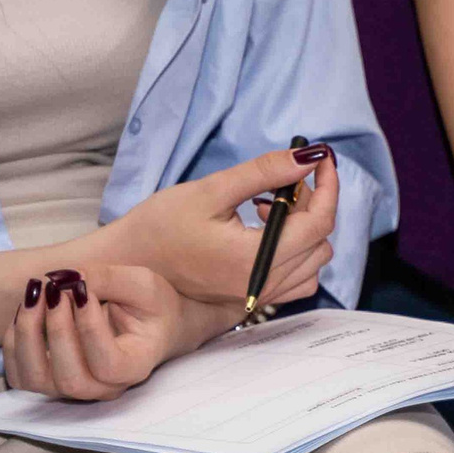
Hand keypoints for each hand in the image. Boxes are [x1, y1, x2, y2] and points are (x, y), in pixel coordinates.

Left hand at [1, 263, 222, 400]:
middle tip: (54, 288)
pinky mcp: (48, 382)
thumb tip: (67, 277)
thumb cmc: (151, 306)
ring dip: (28, 335)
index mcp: (135, 366)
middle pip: (70, 380)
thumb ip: (109, 278)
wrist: (146, 325)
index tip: (82, 289)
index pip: (108, 365)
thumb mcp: (142, 283)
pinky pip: (19, 375)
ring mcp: (73, 390)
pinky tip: (26, 309)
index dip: (89, 328)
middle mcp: (103, 388)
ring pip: (37, 381)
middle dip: (55, 330)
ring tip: (35, 294)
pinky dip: (14, 342)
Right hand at [100, 146, 338, 305]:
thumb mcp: (212, 190)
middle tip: (285, 177)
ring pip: (313, 261)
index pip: (318, 223)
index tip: (321, 156)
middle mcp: (261, 284)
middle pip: (320, 241)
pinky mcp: (249, 296)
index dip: (328, 185)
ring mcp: (256, 295)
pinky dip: (295, 251)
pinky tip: (263, 228)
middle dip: (314, 202)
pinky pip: (294, 278)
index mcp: (253, 260)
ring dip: (304, 227)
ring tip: (268, 202)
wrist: (125, 264)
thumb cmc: (159, 226)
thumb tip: (308, 156)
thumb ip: (264, 172)